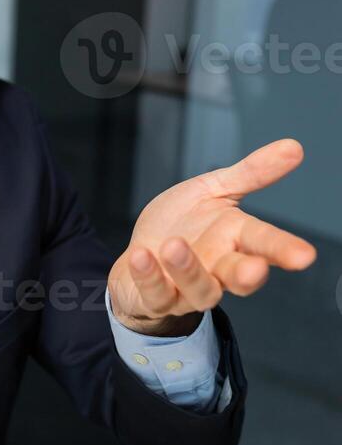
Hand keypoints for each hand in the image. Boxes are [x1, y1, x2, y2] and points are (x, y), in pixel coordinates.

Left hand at [108, 138, 315, 335]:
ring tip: (173, 245)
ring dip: (187, 269)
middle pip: (240, 277)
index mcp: (235, 240)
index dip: (284, 250)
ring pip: (199, 289)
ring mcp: (187, 288)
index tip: (304, 255)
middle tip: (254, 270)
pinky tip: (140, 256)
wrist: (140, 257)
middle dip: (249, 275)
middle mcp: (217, 268)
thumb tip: (294, 146)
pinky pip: (154, 292)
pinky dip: (148, 276)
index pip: (264, 244)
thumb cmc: (183, 224)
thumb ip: (252, 173)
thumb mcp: (214, 191)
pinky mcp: (156, 297)